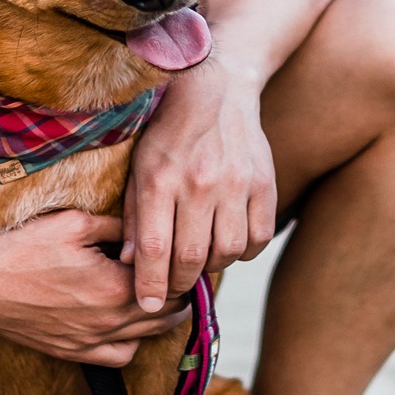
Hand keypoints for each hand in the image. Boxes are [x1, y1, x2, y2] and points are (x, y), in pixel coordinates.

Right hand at [0, 209, 188, 366]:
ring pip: (149, 338)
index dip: (186, 268)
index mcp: (116, 289)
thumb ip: (119, 225)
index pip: (173, 284)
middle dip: (180, 293)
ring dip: (161, 318)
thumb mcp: (75, 222)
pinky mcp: (73, 353)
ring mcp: (91, 342)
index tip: (189, 253)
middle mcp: (110, 323)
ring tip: (159, 295)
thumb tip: (148, 226)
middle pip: (168, 314)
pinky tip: (127, 322)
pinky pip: (120, 356)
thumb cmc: (21, 249)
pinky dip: (132, 341)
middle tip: (182, 271)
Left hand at [122, 62, 276, 309]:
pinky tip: (227, 241)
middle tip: (173, 286)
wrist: (216, 88)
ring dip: (211, 266)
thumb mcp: (138, 166)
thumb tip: (131, 263)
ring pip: (227, 253)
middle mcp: (199, 182)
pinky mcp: (264, 183)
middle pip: (191, 257)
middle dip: (179, 283)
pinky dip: (242, 252)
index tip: (147, 305)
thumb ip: (133, 216)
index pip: (154, 248)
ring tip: (199, 258)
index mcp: (160, 178)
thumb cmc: (168, 132)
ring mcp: (236, 183)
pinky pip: (257, 239)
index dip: (150, 286)